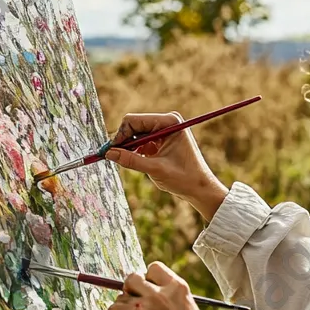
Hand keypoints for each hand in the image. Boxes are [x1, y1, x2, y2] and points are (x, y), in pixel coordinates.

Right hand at [105, 112, 228, 220]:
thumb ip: (131, 160)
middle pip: (134, 125)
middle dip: (123, 140)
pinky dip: (135, 150)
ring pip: (136, 133)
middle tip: (111, 156)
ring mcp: (165, 129)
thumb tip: (109, 153)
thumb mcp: (155, 169)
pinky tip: (135, 161)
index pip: (134, 120)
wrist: (200, 188)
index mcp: (169, 122)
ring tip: (124, 161)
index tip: (110, 151)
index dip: (120, 135)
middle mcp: (167, 121)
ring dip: (129, 146)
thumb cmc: (184, 178)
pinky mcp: (162, 139)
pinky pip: (141, 140)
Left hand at [107, 262, 207, 309]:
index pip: (153, 268)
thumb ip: (168, 293)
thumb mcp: (186, 304)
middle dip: (128, 288)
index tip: (147, 286)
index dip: (147, 276)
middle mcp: (157, 295)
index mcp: (174, 286)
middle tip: (132, 300)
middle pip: (131, 279)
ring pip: (117, 303)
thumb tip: (145, 288)